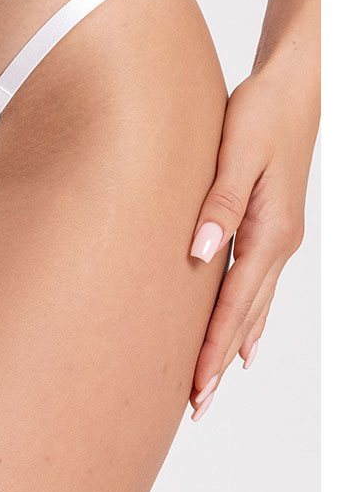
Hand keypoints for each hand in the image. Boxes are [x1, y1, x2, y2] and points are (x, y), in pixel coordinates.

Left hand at [188, 54, 317, 420]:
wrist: (296, 85)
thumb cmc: (261, 111)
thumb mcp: (237, 152)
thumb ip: (219, 203)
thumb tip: (200, 252)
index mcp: (268, 233)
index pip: (234, 306)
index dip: (212, 349)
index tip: (195, 387)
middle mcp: (278, 244)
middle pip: (246, 318)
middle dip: (219, 362)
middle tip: (195, 406)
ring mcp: (279, 239)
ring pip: (254, 308)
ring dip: (232, 347)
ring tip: (211, 383)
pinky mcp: (272, 228)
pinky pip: (259, 288)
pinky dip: (249, 320)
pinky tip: (245, 342)